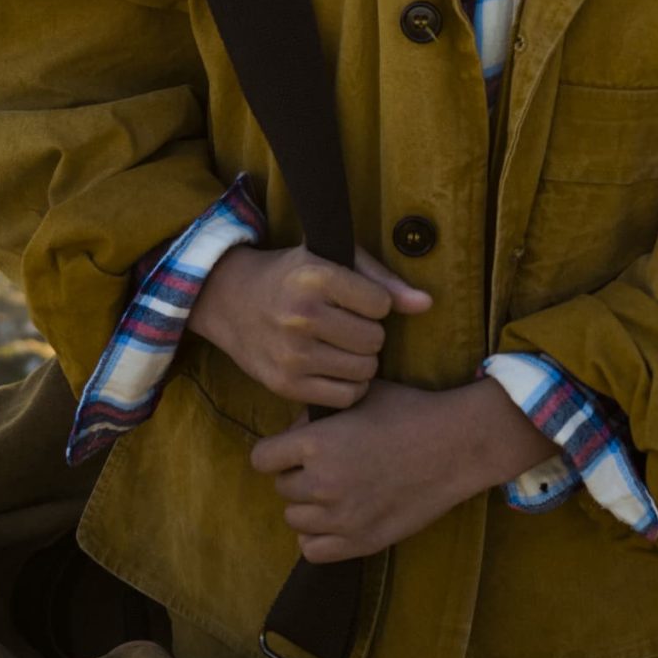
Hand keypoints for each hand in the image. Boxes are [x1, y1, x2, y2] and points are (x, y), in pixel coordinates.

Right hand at [188, 241, 431, 409]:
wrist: (231, 300)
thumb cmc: (293, 276)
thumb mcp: (333, 261)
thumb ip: (382, 281)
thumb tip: (426, 304)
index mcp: (315, 277)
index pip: (380, 305)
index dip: (375, 303)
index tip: (356, 300)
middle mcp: (301, 316)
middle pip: (374, 341)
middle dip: (369, 334)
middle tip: (348, 325)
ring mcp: (292, 354)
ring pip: (364, 371)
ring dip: (361, 361)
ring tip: (341, 346)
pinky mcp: (285, 385)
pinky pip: (345, 397)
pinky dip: (349, 386)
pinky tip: (335, 368)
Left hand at [250, 378, 539, 560]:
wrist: (456, 445)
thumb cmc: (409, 412)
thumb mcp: (359, 398)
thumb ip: (319, 415)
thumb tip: (295, 429)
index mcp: (316, 443)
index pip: (261, 459)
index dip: (275, 451)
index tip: (292, 448)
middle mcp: (322, 483)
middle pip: (281, 488)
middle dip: (296, 475)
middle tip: (324, 466)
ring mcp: (342, 518)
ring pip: (296, 519)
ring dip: (308, 505)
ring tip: (334, 491)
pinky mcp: (362, 542)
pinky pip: (313, 550)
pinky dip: (318, 536)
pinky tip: (337, 518)